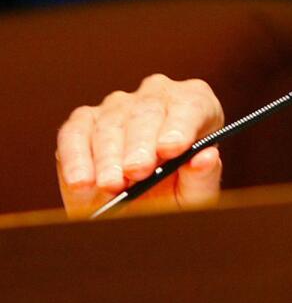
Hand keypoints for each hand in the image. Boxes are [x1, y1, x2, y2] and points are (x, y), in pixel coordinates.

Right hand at [56, 74, 224, 218]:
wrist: (141, 206)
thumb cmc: (176, 192)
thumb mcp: (195, 192)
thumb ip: (203, 176)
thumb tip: (206, 158)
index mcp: (195, 104)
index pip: (191, 105)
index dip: (180, 126)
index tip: (171, 149)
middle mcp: (157, 95)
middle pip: (148, 112)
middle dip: (140, 145)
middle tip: (136, 171)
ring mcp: (119, 105)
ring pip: (111, 123)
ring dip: (108, 156)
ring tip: (111, 185)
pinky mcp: (84, 120)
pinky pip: (76, 133)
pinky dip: (76, 158)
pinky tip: (82, 182)